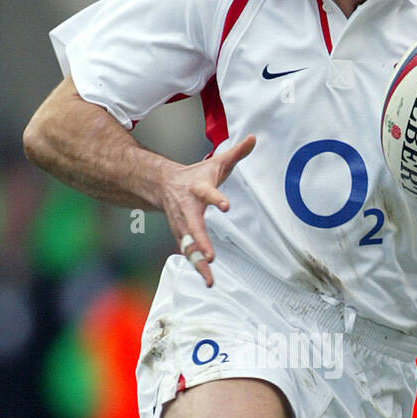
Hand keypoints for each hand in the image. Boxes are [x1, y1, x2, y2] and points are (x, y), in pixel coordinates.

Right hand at [157, 134, 255, 286]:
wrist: (162, 184)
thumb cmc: (195, 176)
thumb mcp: (215, 163)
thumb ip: (236, 153)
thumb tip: (254, 138)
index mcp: (197, 190)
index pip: (208, 193)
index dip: (217, 198)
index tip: (226, 206)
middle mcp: (187, 210)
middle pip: (194, 228)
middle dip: (201, 243)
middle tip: (210, 257)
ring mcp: (181, 225)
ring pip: (188, 245)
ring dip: (198, 262)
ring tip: (209, 279)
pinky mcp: (181, 235)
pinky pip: (188, 252)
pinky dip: (196, 266)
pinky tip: (207, 279)